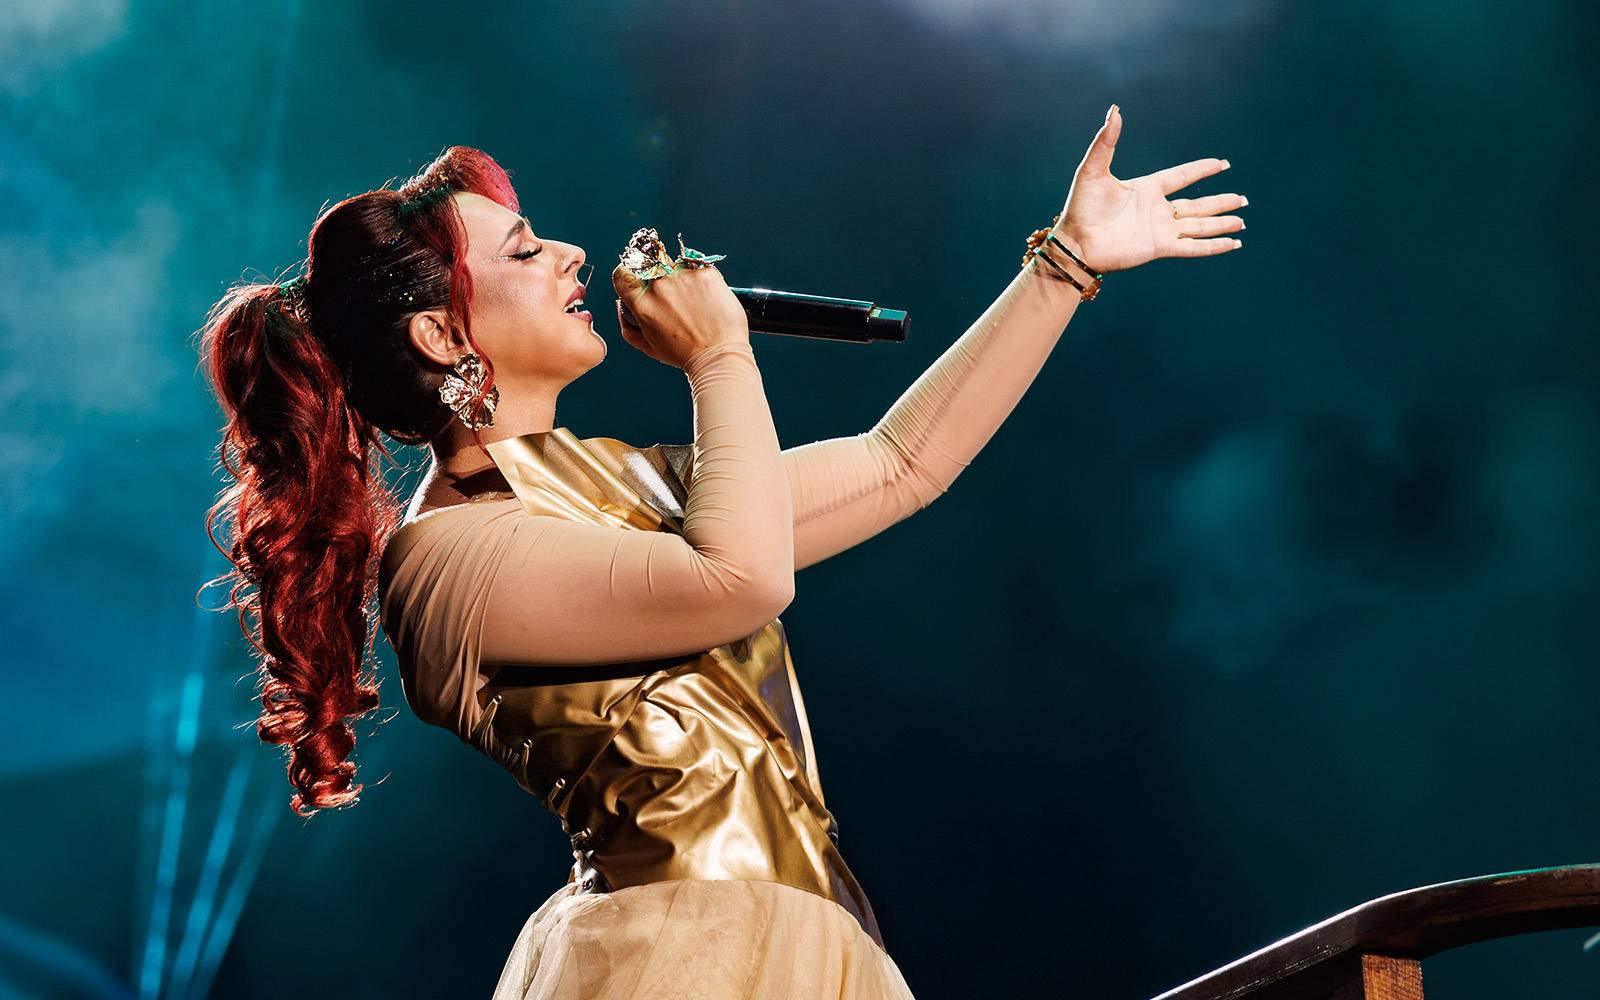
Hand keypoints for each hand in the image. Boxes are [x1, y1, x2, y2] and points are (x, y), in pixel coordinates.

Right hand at [612, 261, 749, 368]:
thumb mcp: (648, 346)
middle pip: (652, 267)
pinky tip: (709, 300)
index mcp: (642, 302)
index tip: (636, 279)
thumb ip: (627, 324)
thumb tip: (620, 303)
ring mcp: (684, 277)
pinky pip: (700, 269)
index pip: (623, 273)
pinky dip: (704, 282)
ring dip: (683, 279)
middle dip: (659, 278)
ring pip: (677, 267)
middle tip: (675, 298)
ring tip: (695, 303)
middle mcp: (660, 286)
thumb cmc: (684, 354)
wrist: (718, 356)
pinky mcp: (706, 274)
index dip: (628, 274)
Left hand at [1055, 105, 1246, 272]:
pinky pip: (1192, 246)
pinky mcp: (1159, 248)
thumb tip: (1114, 111)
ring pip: (1199, 225)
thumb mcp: (1093, 170)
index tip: (1222, 163)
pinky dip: (1212, 246)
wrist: (1075, 242)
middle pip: (1197, 205)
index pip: (1181, 176)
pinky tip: (1231, 245)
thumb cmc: (1080, 207)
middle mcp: (1157, 210)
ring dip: (1221, 223)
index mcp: (1146, 189)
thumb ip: (1106, 142)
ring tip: (1242, 221)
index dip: (1201, 169)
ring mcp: (1160, 230)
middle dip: (1220, 202)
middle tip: (1243, 199)